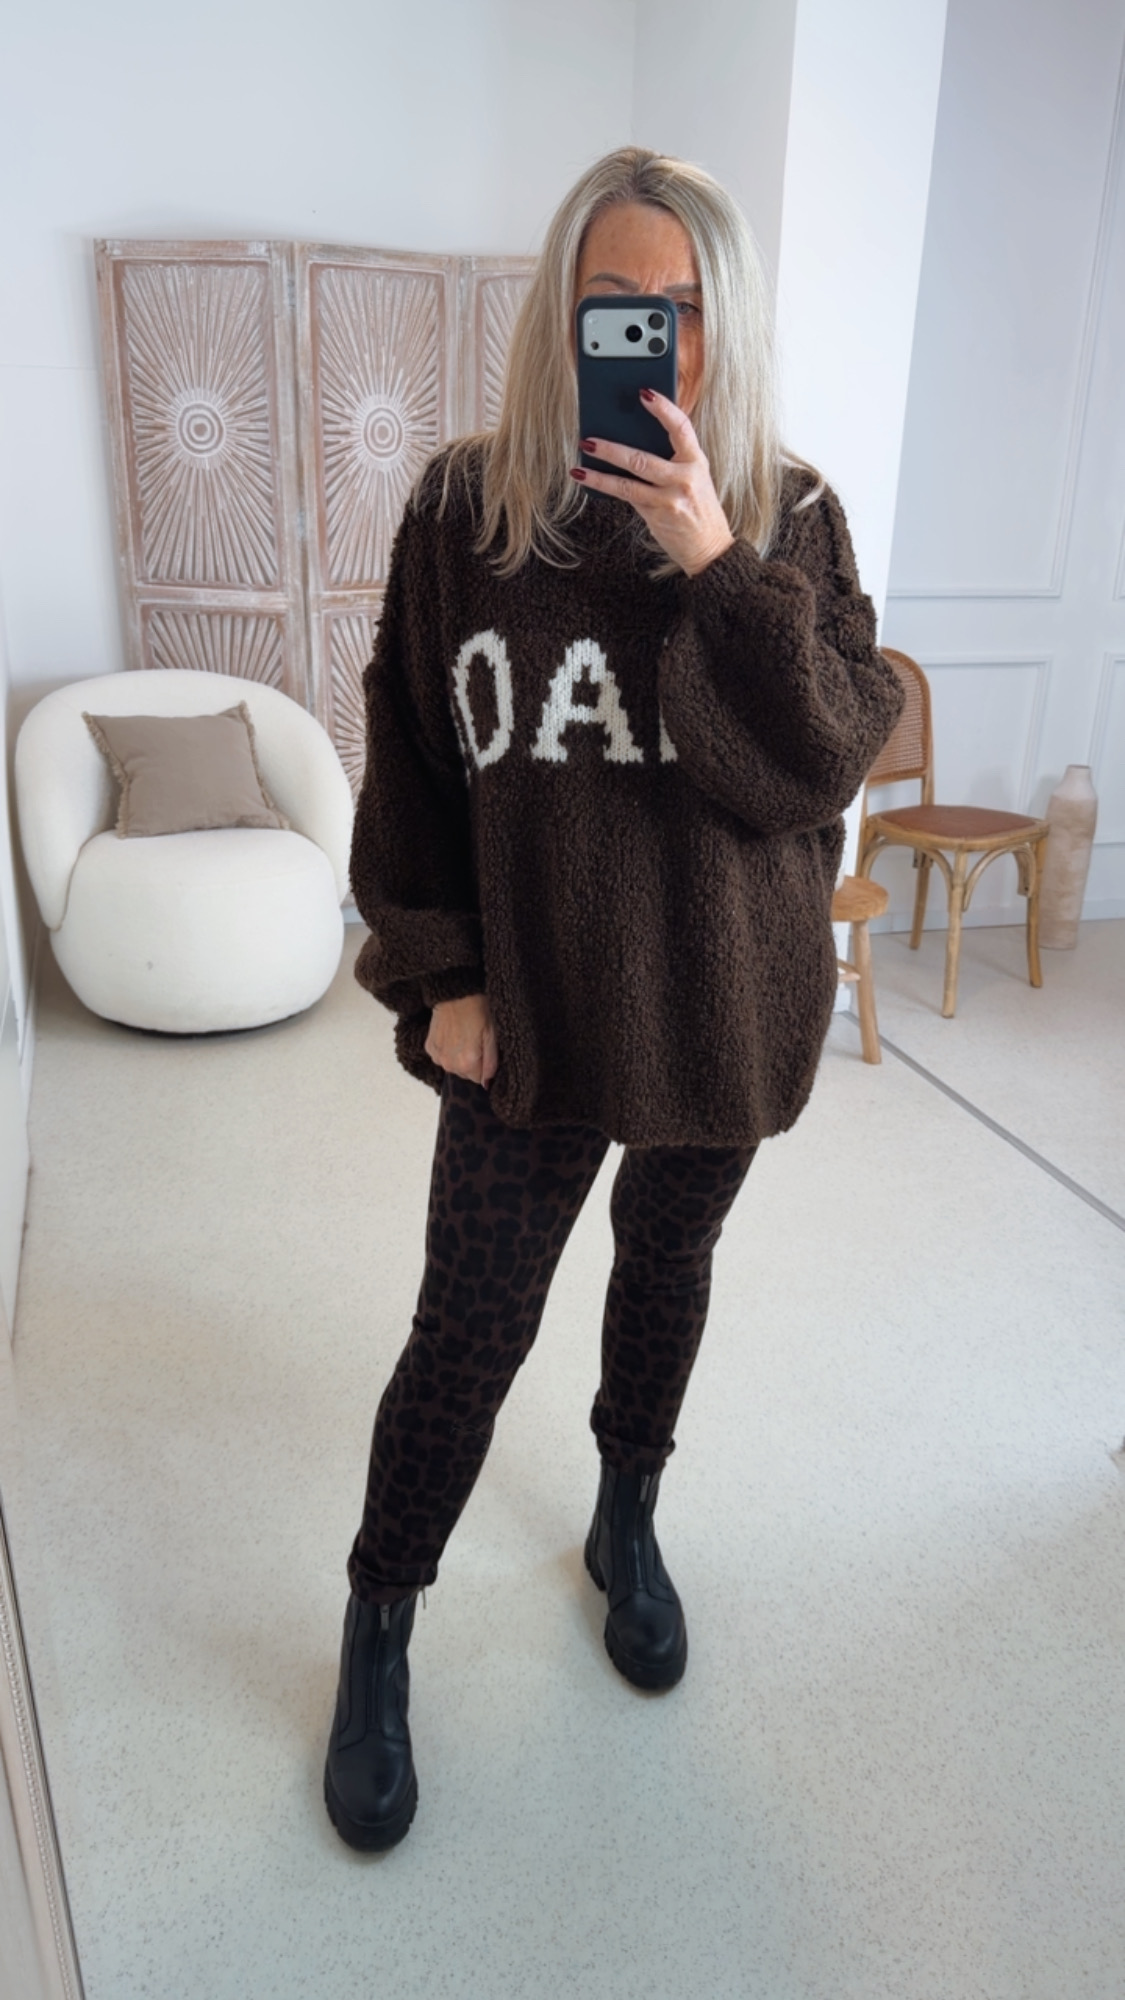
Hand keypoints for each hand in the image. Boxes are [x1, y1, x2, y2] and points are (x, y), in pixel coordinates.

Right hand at [425, 992, 498, 1085]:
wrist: (456, 993)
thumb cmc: (478, 1011)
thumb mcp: (492, 1036)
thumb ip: (491, 1063)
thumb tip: (487, 1083)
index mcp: (467, 1064)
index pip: (478, 1080)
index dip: (484, 1066)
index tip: (484, 1050)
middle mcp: (450, 1065)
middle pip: (465, 1074)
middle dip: (472, 1063)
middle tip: (475, 1041)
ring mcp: (437, 1056)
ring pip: (453, 1066)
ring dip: (458, 1057)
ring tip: (463, 1037)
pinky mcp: (429, 1047)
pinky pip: (441, 1057)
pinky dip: (447, 1050)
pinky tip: (452, 1035)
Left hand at [572, 390, 734, 575]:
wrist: (709, 547)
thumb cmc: (697, 507)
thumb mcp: (695, 477)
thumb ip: (671, 459)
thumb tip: (632, 439)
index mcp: (697, 461)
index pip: (681, 427)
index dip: (664, 409)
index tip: (644, 393)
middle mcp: (685, 478)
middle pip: (644, 458)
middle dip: (612, 448)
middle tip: (589, 438)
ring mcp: (670, 499)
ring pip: (630, 480)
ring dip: (601, 470)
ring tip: (581, 461)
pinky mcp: (657, 516)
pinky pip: (627, 497)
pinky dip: (606, 486)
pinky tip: (588, 478)